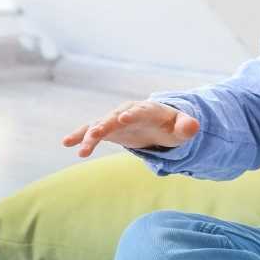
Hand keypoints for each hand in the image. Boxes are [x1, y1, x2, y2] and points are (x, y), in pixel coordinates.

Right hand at [61, 101, 199, 158]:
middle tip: (96, 132)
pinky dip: (80, 136)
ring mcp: (115, 120)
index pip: (140, 111)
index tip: (123, 118)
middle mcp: (128, 111)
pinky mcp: (108, 129)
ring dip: (90, 135)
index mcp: (148, 109)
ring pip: (100, 125)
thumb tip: (193, 126)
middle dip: (106, 123)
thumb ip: (187, 126)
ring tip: (82, 150)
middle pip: (115, 117)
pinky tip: (66, 143)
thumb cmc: (172, 126)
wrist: (159, 124)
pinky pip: (91, 131)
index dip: (132, 114)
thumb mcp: (182, 128)